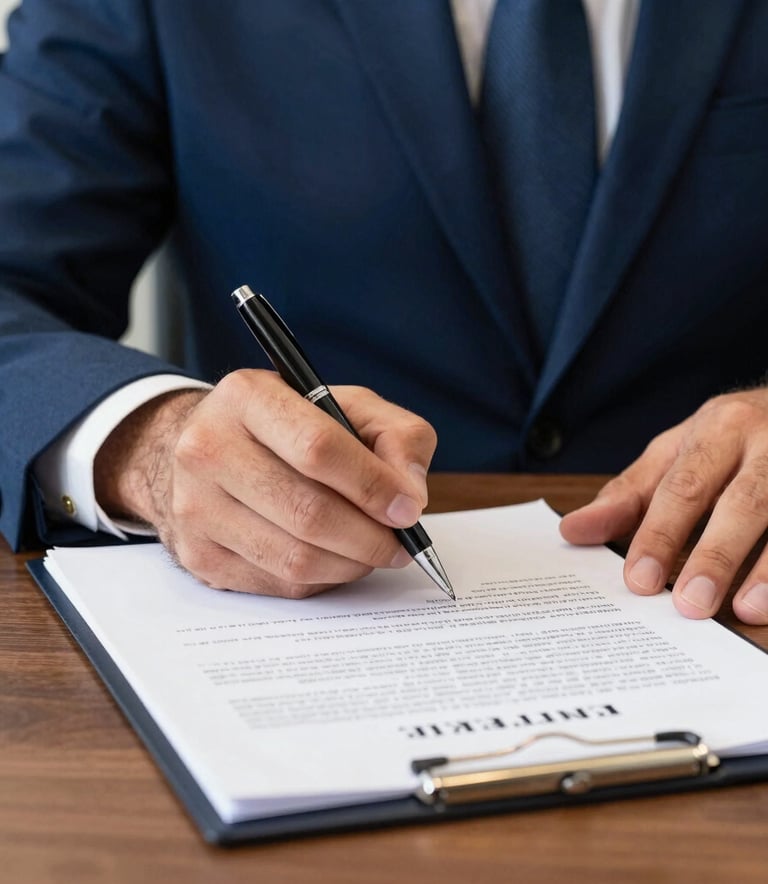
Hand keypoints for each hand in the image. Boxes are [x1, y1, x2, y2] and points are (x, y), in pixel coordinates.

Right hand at [94, 370, 435, 596]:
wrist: (208, 449)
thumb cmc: (290, 427)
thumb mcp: (350, 406)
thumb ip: (398, 436)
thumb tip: (410, 496)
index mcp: (248, 397)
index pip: (318, 449)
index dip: (373, 486)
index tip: (408, 509)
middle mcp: (208, 448)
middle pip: (307, 513)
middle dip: (370, 537)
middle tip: (400, 543)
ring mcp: (196, 506)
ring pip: (295, 559)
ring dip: (351, 564)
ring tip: (372, 551)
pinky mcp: (198, 554)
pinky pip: (279, 584)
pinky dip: (321, 579)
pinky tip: (333, 558)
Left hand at [560, 388, 767, 624]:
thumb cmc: (731, 437)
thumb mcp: (678, 452)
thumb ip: (630, 494)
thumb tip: (572, 531)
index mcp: (717, 429)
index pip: (682, 487)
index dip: (660, 534)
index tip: (639, 578)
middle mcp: (766, 442)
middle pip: (741, 502)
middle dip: (714, 554)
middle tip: (688, 604)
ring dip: (767, 567)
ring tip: (744, 609)